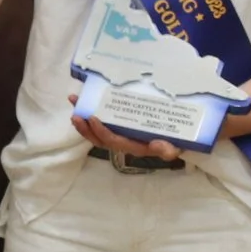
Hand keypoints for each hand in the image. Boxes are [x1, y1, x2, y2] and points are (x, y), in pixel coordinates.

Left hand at [68, 101, 184, 164]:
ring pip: (97, 132)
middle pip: (99, 139)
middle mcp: (123, 142)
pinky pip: (102, 123)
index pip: (113, 141)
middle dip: (86, 129)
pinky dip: (90, 114)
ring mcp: (119, 134)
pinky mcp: (119, 127)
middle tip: (76, 115)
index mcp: (133, 146)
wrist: (175, 141)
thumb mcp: (174, 147)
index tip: (93, 118)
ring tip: (75, 104)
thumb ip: (166, 149)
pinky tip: (84, 102)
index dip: (101, 131)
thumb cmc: (173, 142)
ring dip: (84, 121)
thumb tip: (157, 145)